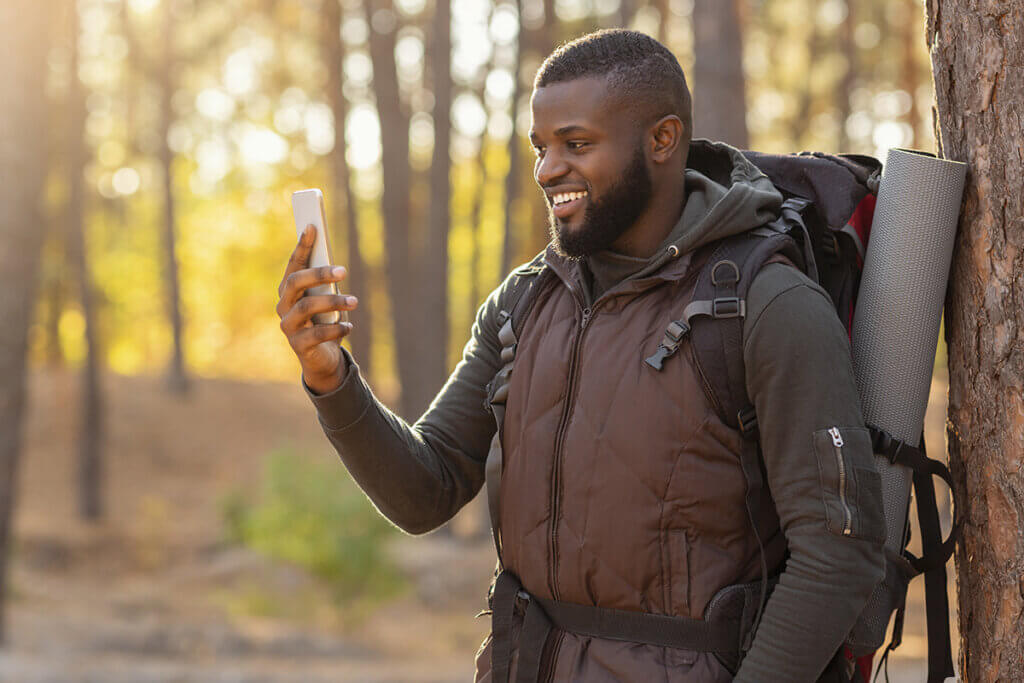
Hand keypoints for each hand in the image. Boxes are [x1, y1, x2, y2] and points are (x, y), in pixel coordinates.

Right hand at [276, 224, 358, 393]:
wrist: (322, 359)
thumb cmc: (324, 322)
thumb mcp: (326, 301)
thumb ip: (326, 285)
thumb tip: (336, 267)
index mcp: (289, 290)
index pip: (293, 264)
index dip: (301, 246)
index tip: (312, 227)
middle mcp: (283, 305)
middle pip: (296, 282)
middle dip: (319, 273)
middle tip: (344, 270)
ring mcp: (288, 326)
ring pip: (306, 307)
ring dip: (333, 301)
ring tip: (354, 301)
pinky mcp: (297, 345)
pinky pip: (316, 334)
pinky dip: (336, 329)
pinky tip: (350, 326)